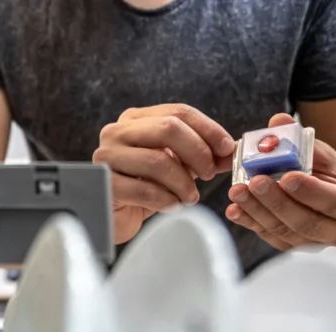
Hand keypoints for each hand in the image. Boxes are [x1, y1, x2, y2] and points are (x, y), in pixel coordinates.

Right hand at [93, 104, 236, 243]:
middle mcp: (117, 132)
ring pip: (158, 161)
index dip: (208, 129)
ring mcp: (107, 157)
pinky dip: (166, 200)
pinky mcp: (104, 184)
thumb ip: (201, 156)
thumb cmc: (142, 188)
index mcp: (135, 120)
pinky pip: (144, 190)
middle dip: (197, 152)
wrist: (111, 216)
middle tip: (208, 174)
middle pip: (168, 128)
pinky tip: (172, 206)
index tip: (226, 149)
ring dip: (183, 183)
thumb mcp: (175, 167)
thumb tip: (231, 152)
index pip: (178, 112)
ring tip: (190, 197)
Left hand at [226, 113, 335, 250]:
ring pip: (285, 232)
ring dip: (258, 212)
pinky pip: (269, 236)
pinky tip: (235, 209)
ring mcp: (316, 243)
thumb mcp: (321, 151)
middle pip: (307, 222)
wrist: (330, 192)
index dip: (311, 191)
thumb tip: (277, 120)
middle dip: (277, 202)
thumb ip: (300, 138)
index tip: (286, 176)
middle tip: (254, 182)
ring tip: (237, 192)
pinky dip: (250, 222)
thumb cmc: (327, 170)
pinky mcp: (293, 246)